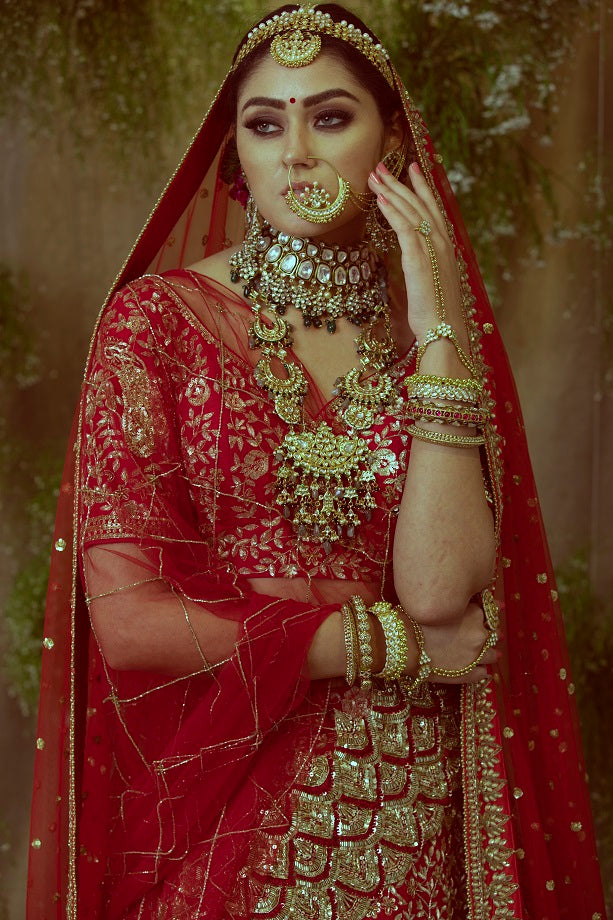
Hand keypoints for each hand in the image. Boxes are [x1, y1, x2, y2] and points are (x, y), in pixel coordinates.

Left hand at [367, 160, 463, 343]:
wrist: (443, 329)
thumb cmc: (437, 312)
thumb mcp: (432, 282)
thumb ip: (425, 265)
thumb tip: (415, 261)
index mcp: (446, 246)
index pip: (433, 208)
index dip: (421, 187)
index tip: (410, 169)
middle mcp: (442, 242)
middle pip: (419, 204)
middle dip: (399, 183)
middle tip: (381, 166)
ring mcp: (432, 248)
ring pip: (410, 211)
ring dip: (391, 191)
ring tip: (375, 176)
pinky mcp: (419, 257)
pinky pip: (404, 227)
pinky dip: (392, 211)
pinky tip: (381, 199)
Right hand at [406, 602, 497, 684]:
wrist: (402, 643)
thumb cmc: (415, 620)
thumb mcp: (440, 604)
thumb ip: (458, 605)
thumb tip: (467, 605)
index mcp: (474, 614)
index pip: (491, 611)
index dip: (491, 613)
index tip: (493, 614)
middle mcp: (478, 634)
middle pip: (494, 633)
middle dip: (492, 633)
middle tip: (494, 634)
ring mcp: (475, 656)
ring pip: (492, 655)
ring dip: (492, 654)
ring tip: (493, 654)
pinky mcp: (468, 674)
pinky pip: (482, 674)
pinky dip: (480, 671)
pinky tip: (478, 670)